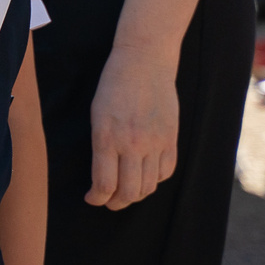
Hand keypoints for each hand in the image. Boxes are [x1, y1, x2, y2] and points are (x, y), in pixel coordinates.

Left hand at [88, 44, 178, 208]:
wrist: (145, 61)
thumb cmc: (114, 85)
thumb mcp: (97, 114)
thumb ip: (101, 145)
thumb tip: (102, 174)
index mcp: (107, 137)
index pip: (104, 184)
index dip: (97, 199)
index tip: (92, 199)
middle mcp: (133, 144)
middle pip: (129, 192)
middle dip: (116, 203)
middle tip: (109, 201)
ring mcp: (155, 142)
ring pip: (149, 186)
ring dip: (136, 194)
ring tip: (127, 191)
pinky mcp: (172, 138)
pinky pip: (167, 171)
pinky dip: (156, 180)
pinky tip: (146, 176)